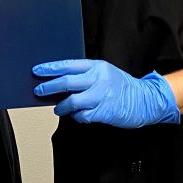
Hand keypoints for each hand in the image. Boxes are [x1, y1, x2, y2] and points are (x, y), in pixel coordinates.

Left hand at [33, 59, 179, 126]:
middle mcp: (98, 79)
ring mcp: (101, 96)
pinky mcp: (103, 112)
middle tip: (39, 90)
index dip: (50, 68)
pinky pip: (82, 116)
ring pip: (72, 101)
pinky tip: (77, 115)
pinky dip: (76, 117)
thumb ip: (85, 76)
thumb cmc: (122, 87)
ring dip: (61, 106)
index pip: (68, 65)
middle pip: (67, 81)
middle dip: (49, 87)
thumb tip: (59, 82)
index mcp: (97, 66)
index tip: (37, 71)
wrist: (145, 100)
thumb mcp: (104, 73)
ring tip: (58, 108)